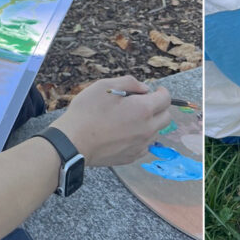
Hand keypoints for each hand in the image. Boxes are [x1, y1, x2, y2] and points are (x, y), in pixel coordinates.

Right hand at [51, 76, 171, 166]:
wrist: (73, 143)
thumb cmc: (87, 113)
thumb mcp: (104, 86)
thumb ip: (130, 82)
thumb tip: (144, 88)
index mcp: (143, 109)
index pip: (166, 99)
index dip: (162, 92)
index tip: (155, 90)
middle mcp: (147, 129)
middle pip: (166, 118)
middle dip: (159, 108)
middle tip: (145, 103)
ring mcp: (140, 145)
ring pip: (156, 132)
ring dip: (150, 123)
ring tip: (131, 119)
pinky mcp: (131, 157)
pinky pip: (144, 146)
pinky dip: (141, 138)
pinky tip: (126, 133)